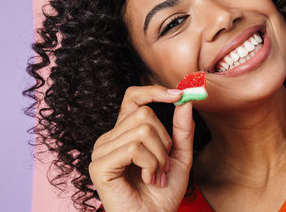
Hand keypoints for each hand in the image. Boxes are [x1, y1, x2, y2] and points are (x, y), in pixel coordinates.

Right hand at [89, 86, 193, 211]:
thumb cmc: (163, 193)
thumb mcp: (180, 156)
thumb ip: (182, 128)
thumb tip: (186, 99)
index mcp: (125, 132)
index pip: (133, 97)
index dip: (154, 92)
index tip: (179, 95)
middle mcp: (110, 138)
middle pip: (144, 113)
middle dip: (164, 141)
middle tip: (163, 165)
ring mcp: (102, 151)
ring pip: (142, 130)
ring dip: (159, 156)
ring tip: (155, 175)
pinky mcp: (99, 165)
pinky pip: (134, 148)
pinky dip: (150, 164)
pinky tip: (147, 179)